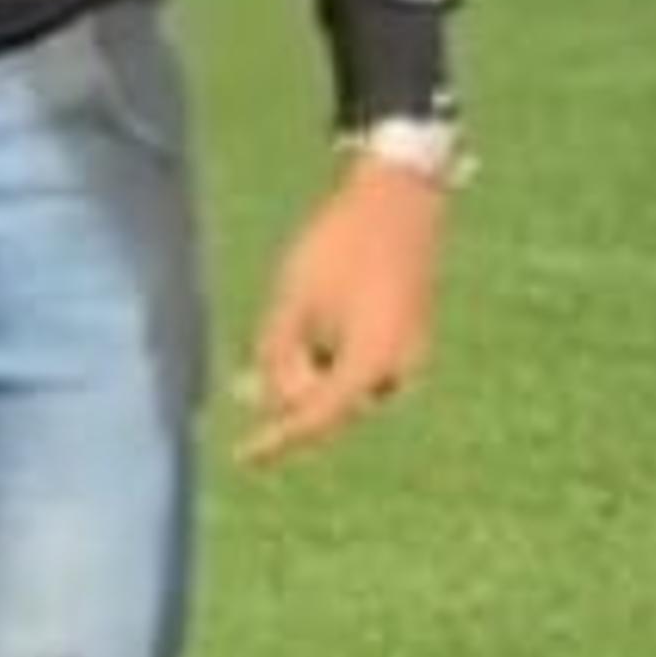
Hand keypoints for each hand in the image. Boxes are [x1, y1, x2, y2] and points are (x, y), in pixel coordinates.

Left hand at [237, 154, 450, 466]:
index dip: (278, 441)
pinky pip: (361, 365)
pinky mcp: (409, 340)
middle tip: (251, 367)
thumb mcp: (292, 302)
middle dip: (289, 390)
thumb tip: (265, 403)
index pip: (317, 420)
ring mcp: (410, 357)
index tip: (245, 456)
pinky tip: (312, 322)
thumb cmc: (339, 246)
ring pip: (344, 385)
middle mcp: (398, 373)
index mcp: (370, 365)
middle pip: (329, 404)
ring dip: (308, 370)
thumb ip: (276, 358)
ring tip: (288, 323)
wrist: (399, 199)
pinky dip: (329, 356)